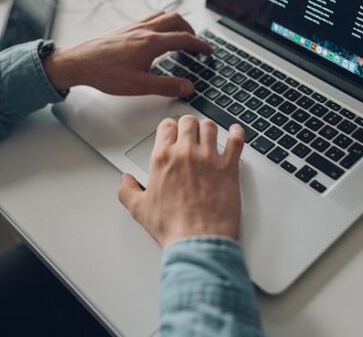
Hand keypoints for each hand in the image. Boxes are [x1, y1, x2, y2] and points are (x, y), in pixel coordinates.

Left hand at [43, 12, 211, 96]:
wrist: (78, 63)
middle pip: (176, 21)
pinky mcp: (125, 29)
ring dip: (177, 23)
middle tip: (196, 43)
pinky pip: (149, 19)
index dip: (200, 45)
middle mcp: (144, 30)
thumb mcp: (140, 86)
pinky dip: (161, 23)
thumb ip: (167, 86)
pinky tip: (156, 36)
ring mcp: (134, 27)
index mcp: (152, 43)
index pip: (184, 39)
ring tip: (181, 35)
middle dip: (191, 30)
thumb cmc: (104, 73)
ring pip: (163, 16)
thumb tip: (187, 86)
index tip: (208, 51)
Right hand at [118, 116, 244, 246]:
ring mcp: (209, 158)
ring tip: (208, 134)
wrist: (198, 240)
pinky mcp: (229, 167)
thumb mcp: (139, 210)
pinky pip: (236, 140)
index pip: (166, 127)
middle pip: (188, 122)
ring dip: (208, 129)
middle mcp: (186, 153)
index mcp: (163, 159)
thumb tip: (126, 180)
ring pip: (210, 127)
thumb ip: (128, 190)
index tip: (172, 133)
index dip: (170, 128)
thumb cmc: (172, 227)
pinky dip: (236, 133)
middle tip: (190, 133)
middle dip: (188, 126)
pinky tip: (234, 132)